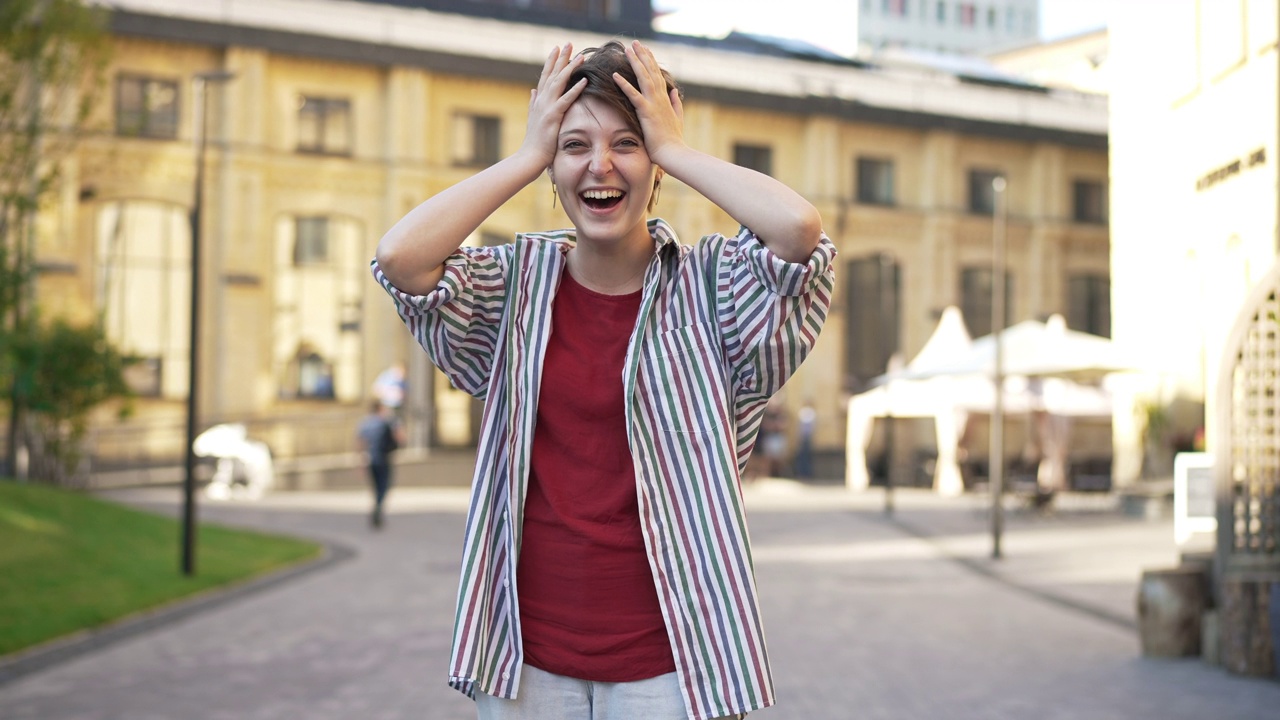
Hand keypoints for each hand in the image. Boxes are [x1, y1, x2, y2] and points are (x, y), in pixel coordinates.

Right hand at [520, 44, 587, 166]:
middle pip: (552, 74)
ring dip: (570, 68)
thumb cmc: (534, 141)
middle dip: (561, 58)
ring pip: (559, 82)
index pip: (545, 76)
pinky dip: (575, 89)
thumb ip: (534, 103)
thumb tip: (533, 90)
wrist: (530, 157)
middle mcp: (541, 100)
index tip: (557, 48)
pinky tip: (584, 80)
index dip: (551, 61)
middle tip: (569, 43)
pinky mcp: (553, 117)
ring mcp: (546, 107)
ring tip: (580, 56)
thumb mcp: (533, 118)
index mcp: (538, 100)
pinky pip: (566, 100)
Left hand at [613, 40, 684, 166]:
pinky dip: (624, 84)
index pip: (657, 75)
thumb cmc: (673, 140)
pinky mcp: (647, 112)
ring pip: (644, 78)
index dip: (651, 62)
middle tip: (635, 43)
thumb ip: (676, 103)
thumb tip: (675, 91)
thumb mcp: (677, 118)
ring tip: (627, 49)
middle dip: (643, 55)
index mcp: (665, 99)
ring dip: (635, 62)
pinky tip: (615, 75)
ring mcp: (654, 104)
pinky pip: (634, 95)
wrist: (674, 153)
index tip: (646, 50)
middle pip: (651, 71)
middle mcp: (660, 98)